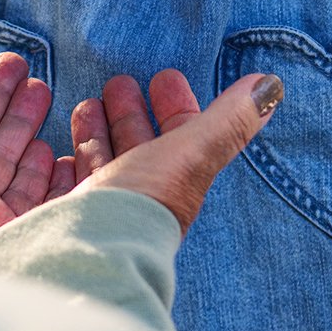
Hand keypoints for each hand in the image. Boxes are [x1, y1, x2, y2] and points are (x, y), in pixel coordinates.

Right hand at [67, 68, 283, 233]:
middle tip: (117, 81)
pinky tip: (58, 154)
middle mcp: (141, 194)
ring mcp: (102, 206)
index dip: (175, 105)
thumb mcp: (190, 155)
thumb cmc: (141, 202)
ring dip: (97, 131)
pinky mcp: (67, 214)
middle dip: (129, 113)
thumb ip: (228, 122)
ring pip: (103, 161)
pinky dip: (69, 163)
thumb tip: (273, 84)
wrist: (87, 255)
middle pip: (138, 145)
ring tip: (87, 104)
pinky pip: (70, 183)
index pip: (179, 135)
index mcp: (174, 180)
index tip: (165, 75)